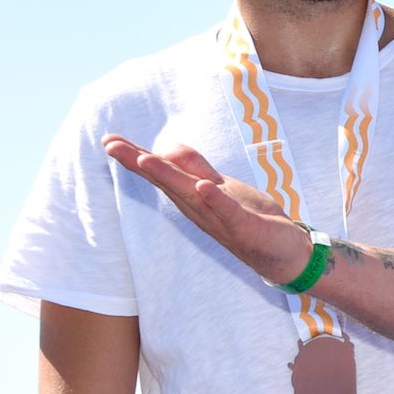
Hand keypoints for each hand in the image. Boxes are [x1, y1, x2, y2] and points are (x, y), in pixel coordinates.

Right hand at [103, 135, 312, 285]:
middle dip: (138, 162)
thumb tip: (167, 149)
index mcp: (193, 196)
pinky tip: (203, 186)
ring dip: (168, 177)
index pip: (162, 172)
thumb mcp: (219, 186)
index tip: (108, 140)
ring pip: (190, 194)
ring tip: (145, 159)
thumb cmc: (248, 217)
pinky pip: (228, 212)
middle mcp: (200, 207)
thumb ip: (195, 169)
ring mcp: (221, 218)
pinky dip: (216, 200)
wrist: (284, 252)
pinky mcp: (245, 228)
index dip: (136, 156)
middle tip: (110, 146)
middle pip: (166, 181)